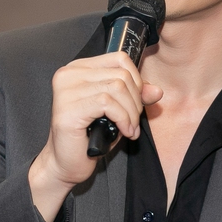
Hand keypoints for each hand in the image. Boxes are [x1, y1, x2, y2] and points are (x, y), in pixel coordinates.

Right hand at [29, 51, 161, 221]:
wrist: (65, 163)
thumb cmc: (89, 137)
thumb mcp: (117, 111)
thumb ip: (134, 97)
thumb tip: (156, 90)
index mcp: (78, 69)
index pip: (119, 58)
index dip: (136, 80)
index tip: (136, 103)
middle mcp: (68, 75)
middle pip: (121, 74)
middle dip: (136, 100)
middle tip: (133, 121)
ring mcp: (66, 90)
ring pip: (117, 87)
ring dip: (131, 112)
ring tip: (130, 129)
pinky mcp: (68, 108)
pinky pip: (107, 103)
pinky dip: (123, 118)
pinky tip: (124, 132)